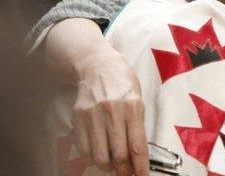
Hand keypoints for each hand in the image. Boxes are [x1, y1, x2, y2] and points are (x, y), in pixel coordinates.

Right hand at [71, 45, 148, 175]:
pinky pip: (84, 149)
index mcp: (133, 108)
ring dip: (107, 166)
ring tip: (112, 163)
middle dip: (124, 170)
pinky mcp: (78, 118)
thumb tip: (137, 155)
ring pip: (99, 156)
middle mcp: (113, 113)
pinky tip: (98, 151)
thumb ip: (138, 126)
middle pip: (118, 155)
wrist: (97, 66)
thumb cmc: (123, 82)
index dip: (140, 167)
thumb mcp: (138, 100)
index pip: (137, 146)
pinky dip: (91, 156)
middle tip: (126, 173)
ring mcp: (94, 116)